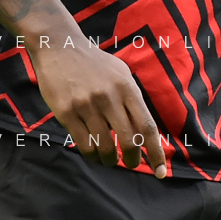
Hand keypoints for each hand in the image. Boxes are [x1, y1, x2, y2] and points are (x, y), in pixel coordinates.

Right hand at [32, 42, 166, 176]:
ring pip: (105, 147)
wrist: (59, 47)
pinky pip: (84, 144)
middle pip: (128, 141)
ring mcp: (87, 105)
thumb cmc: (94, 63)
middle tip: (130, 163)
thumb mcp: (121, 73)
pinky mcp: (67, 113)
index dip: (156, 153)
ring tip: (109, 160)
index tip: (160, 171)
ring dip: (110, 160)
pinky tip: (93, 153)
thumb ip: (133, 100)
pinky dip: (92, 155)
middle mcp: (109, 97)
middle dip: (132, 160)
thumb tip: (145, 132)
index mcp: (127, 87)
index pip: (147, 127)